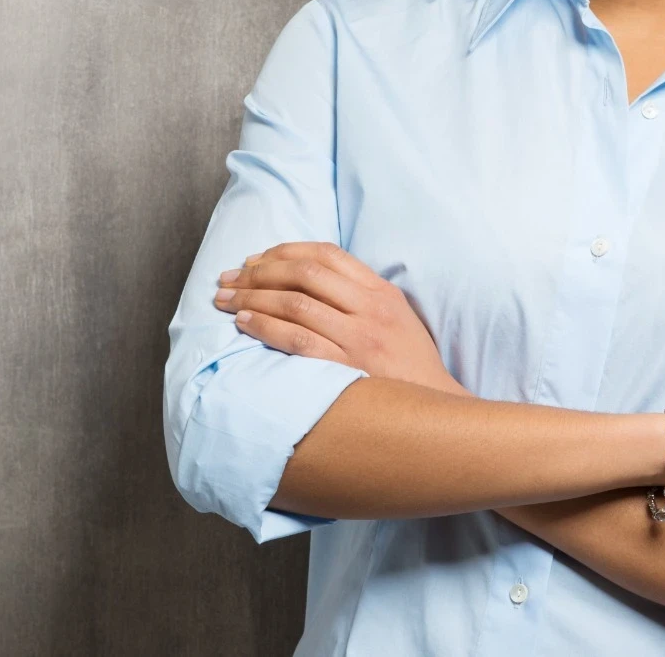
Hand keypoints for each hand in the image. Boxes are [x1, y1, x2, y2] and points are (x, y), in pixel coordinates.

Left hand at [213, 241, 467, 396]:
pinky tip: (244, 324)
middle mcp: (371, 309)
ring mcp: (360, 338)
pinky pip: (297, 340)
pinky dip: (266, 327)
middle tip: (229, 278)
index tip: (255, 260)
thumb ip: (363, 298)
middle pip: (304, 273)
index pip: (327, 254)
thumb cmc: (411, 370)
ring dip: (252, 298)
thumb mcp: (398, 320)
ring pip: (295, 303)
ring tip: (226, 300)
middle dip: (258, 272)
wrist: (437, 412)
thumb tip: (312, 282)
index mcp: (382, 292)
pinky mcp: (347, 367)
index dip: (284, 251)